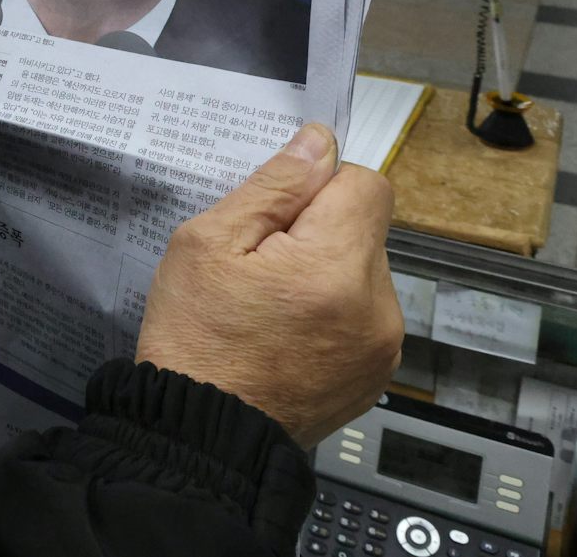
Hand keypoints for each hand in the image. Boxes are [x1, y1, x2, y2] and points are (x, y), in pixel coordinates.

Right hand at [134, 123, 402, 446]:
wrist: (201, 432)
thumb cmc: (195, 339)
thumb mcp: (209, 242)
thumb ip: (273, 188)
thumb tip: (318, 144)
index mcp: (335, 265)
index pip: (364, 183)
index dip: (318, 185)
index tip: (277, 215)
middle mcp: (376, 306)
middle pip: (365, 229)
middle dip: (317, 232)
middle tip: (259, 266)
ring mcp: (382, 346)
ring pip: (363, 271)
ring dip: (326, 274)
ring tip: (269, 305)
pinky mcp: (377, 373)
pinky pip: (364, 315)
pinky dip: (331, 314)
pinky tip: (285, 334)